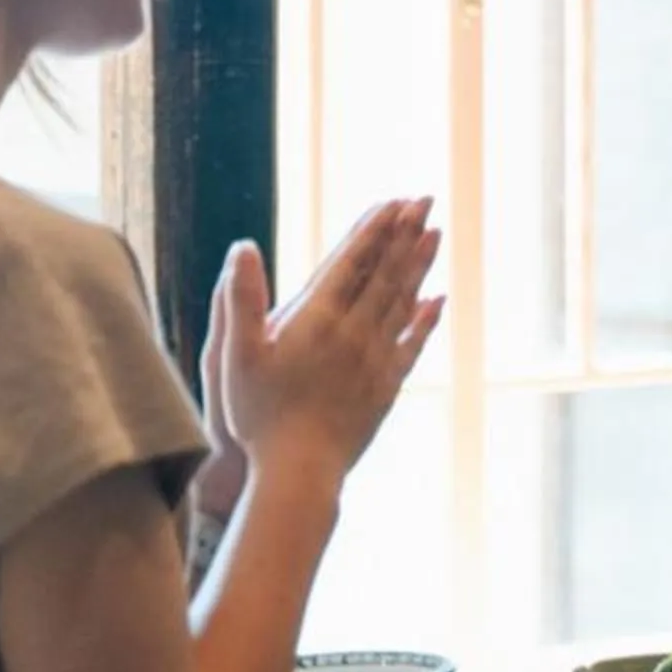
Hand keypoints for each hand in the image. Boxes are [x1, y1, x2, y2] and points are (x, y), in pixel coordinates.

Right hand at [205, 199, 444, 485]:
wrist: (298, 470)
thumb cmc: (258, 415)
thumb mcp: (235, 355)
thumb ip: (240, 299)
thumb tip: (242, 247)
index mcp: (317, 321)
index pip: (351, 262)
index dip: (373, 230)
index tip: (393, 202)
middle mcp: (353, 334)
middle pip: (385, 273)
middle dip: (404, 234)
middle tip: (424, 200)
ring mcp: (375, 360)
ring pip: (403, 301)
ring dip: (419, 265)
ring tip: (434, 234)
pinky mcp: (386, 386)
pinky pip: (412, 343)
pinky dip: (425, 318)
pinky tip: (436, 299)